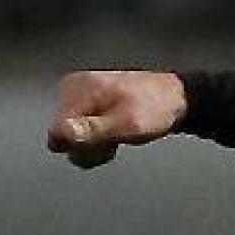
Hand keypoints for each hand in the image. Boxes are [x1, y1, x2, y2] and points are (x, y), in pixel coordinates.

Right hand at [46, 70, 188, 168]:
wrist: (178, 100)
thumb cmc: (156, 109)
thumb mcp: (126, 124)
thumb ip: (92, 131)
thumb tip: (60, 134)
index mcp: (77, 89)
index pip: (57, 135)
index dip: (81, 145)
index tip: (105, 141)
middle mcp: (73, 90)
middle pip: (63, 138)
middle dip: (88, 146)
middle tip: (116, 138)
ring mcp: (81, 97)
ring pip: (73, 138)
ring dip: (95, 144)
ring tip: (119, 134)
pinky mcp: (89, 106)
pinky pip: (82, 133)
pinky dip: (98, 139)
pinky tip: (115, 133)